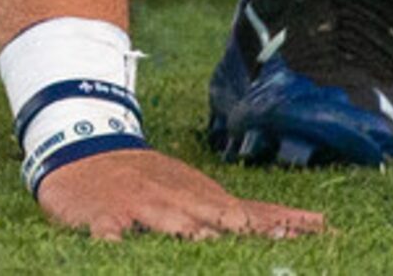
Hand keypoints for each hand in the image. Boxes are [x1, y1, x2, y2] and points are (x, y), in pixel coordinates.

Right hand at [38, 145, 324, 240]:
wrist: (85, 147)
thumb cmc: (150, 180)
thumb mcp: (197, 189)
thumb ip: (246, 211)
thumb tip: (307, 226)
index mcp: (198, 196)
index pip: (242, 213)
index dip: (269, 225)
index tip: (298, 236)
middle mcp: (174, 200)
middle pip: (210, 216)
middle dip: (237, 228)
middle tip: (266, 238)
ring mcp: (138, 207)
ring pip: (164, 220)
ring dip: (186, 231)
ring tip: (203, 239)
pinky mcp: (102, 218)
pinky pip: (108, 232)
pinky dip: (115, 239)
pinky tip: (117, 244)